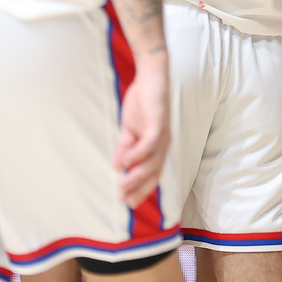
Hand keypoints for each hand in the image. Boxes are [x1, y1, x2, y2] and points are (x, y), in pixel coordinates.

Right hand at [113, 56, 170, 206]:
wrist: (151, 78)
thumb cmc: (142, 104)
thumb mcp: (130, 130)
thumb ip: (125, 148)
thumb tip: (118, 167)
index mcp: (157, 147)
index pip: (152, 173)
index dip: (141, 188)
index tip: (128, 202)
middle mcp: (163, 144)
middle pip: (154, 172)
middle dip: (139, 188)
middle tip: (124, 201)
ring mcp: (162, 134)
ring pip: (152, 162)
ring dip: (136, 176)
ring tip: (121, 187)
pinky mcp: (159, 122)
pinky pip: (149, 143)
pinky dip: (137, 155)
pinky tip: (124, 164)